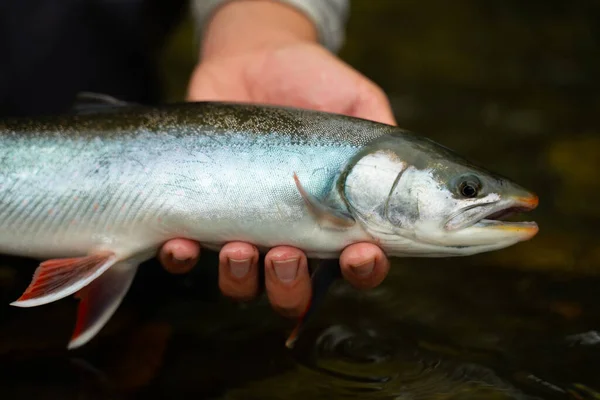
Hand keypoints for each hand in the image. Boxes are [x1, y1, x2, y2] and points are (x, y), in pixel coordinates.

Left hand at [159, 0, 393, 316]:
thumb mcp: (357, 101)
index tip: (360, 253)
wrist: (252, 57)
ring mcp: (244, 226)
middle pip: (295, 290)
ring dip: (241, 279)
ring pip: (244, 284)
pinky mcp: (200, 211)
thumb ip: (386, 137)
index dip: (363, 271)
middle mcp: (290, 232)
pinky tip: (179, 243)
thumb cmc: (313, 80)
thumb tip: (408, 173)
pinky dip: (181, 258)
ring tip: (239, 248)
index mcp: (334, 217)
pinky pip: (185, 254)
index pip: (357, 263)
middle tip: (288, 254)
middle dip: (291, 287)